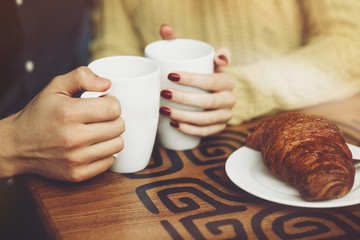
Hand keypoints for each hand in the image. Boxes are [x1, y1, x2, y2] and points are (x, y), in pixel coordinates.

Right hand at [0, 67, 123, 181]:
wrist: (17, 145)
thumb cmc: (40, 114)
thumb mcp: (55, 86)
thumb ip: (82, 76)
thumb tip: (108, 83)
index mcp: (69, 113)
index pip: (113, 108)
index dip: (112, 103)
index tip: (103, 104)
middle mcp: (73, 138)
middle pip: (119, 126)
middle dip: (114, 118)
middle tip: (101, 118)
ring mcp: (76, 159)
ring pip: (118, 144)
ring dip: (112, 136)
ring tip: (98, 131)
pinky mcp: (78, 174)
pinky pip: (109, 161)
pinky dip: (105, 153)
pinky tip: (93, 146)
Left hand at [159, 25, 235, 136]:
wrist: (208, 93)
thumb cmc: (198, 72)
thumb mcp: (193, 56)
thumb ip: (179, 41)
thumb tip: (164, 29)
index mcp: (227, 79)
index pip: (211, 80)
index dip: (192, 79)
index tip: (170, 75)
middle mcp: (230, 98)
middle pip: (208, 102)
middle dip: (184, 99)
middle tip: (163, 94)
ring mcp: (226, 115)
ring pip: (206, 119)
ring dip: (184, 116)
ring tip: (164, 110)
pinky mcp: (219, 127)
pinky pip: (206, 132)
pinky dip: (189, 130)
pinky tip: (174, 124)